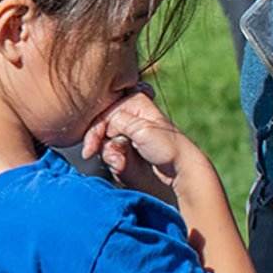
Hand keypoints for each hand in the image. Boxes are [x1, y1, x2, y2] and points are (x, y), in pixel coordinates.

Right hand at [80, 86, 198, 198]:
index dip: (95, 129)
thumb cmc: (168, 147)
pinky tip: (122, 165)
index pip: (102, 112)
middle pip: (99, 127)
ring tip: (121, 163)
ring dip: (108, 154)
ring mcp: (126, 132)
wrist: (180, 171)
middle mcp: (128, 115)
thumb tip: (101, 125)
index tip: (92, 146)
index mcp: (134, 102)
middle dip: (99, 143)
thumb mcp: (142, 129)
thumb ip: (116, 121)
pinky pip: (108, 152)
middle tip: (104, 155)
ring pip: (102, 141)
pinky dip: (112, 160)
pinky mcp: (125, 148)